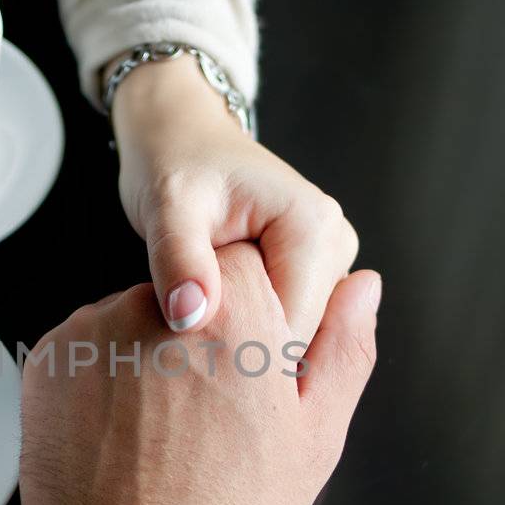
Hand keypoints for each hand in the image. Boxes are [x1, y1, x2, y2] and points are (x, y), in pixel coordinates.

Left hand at [11, 242, 380, 504]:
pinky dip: (100, 382)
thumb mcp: (314, 437)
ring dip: (145, 357)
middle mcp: (157, 305)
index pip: (245, 264)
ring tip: (157, 436)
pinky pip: (85, 351)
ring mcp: (93, 331)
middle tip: (202, 417)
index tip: (246, 367)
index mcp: (235, 313)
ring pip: (132, 321)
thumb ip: (343, 348)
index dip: (250, 316)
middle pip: (187, 291)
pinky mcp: (48, 361)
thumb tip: (362, 285)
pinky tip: (119, 438)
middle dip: (197, 336)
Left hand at [111, 56, 359, 342]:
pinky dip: (248, 333)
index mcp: (316, 230)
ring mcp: (330, 263)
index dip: (239, 357)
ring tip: (194, 326)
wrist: (184, 139)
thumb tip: (190, 316)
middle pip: (298, 339)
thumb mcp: (168, 206)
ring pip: (292, 338)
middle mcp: (337, 247)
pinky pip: (285, 325)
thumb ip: (180, 260)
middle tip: (181, 346)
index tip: (185, 365)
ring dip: (244, 346)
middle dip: (242, 352)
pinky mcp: (314, 275)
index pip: (290, 330)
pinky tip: (211, 322)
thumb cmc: (176, 163)